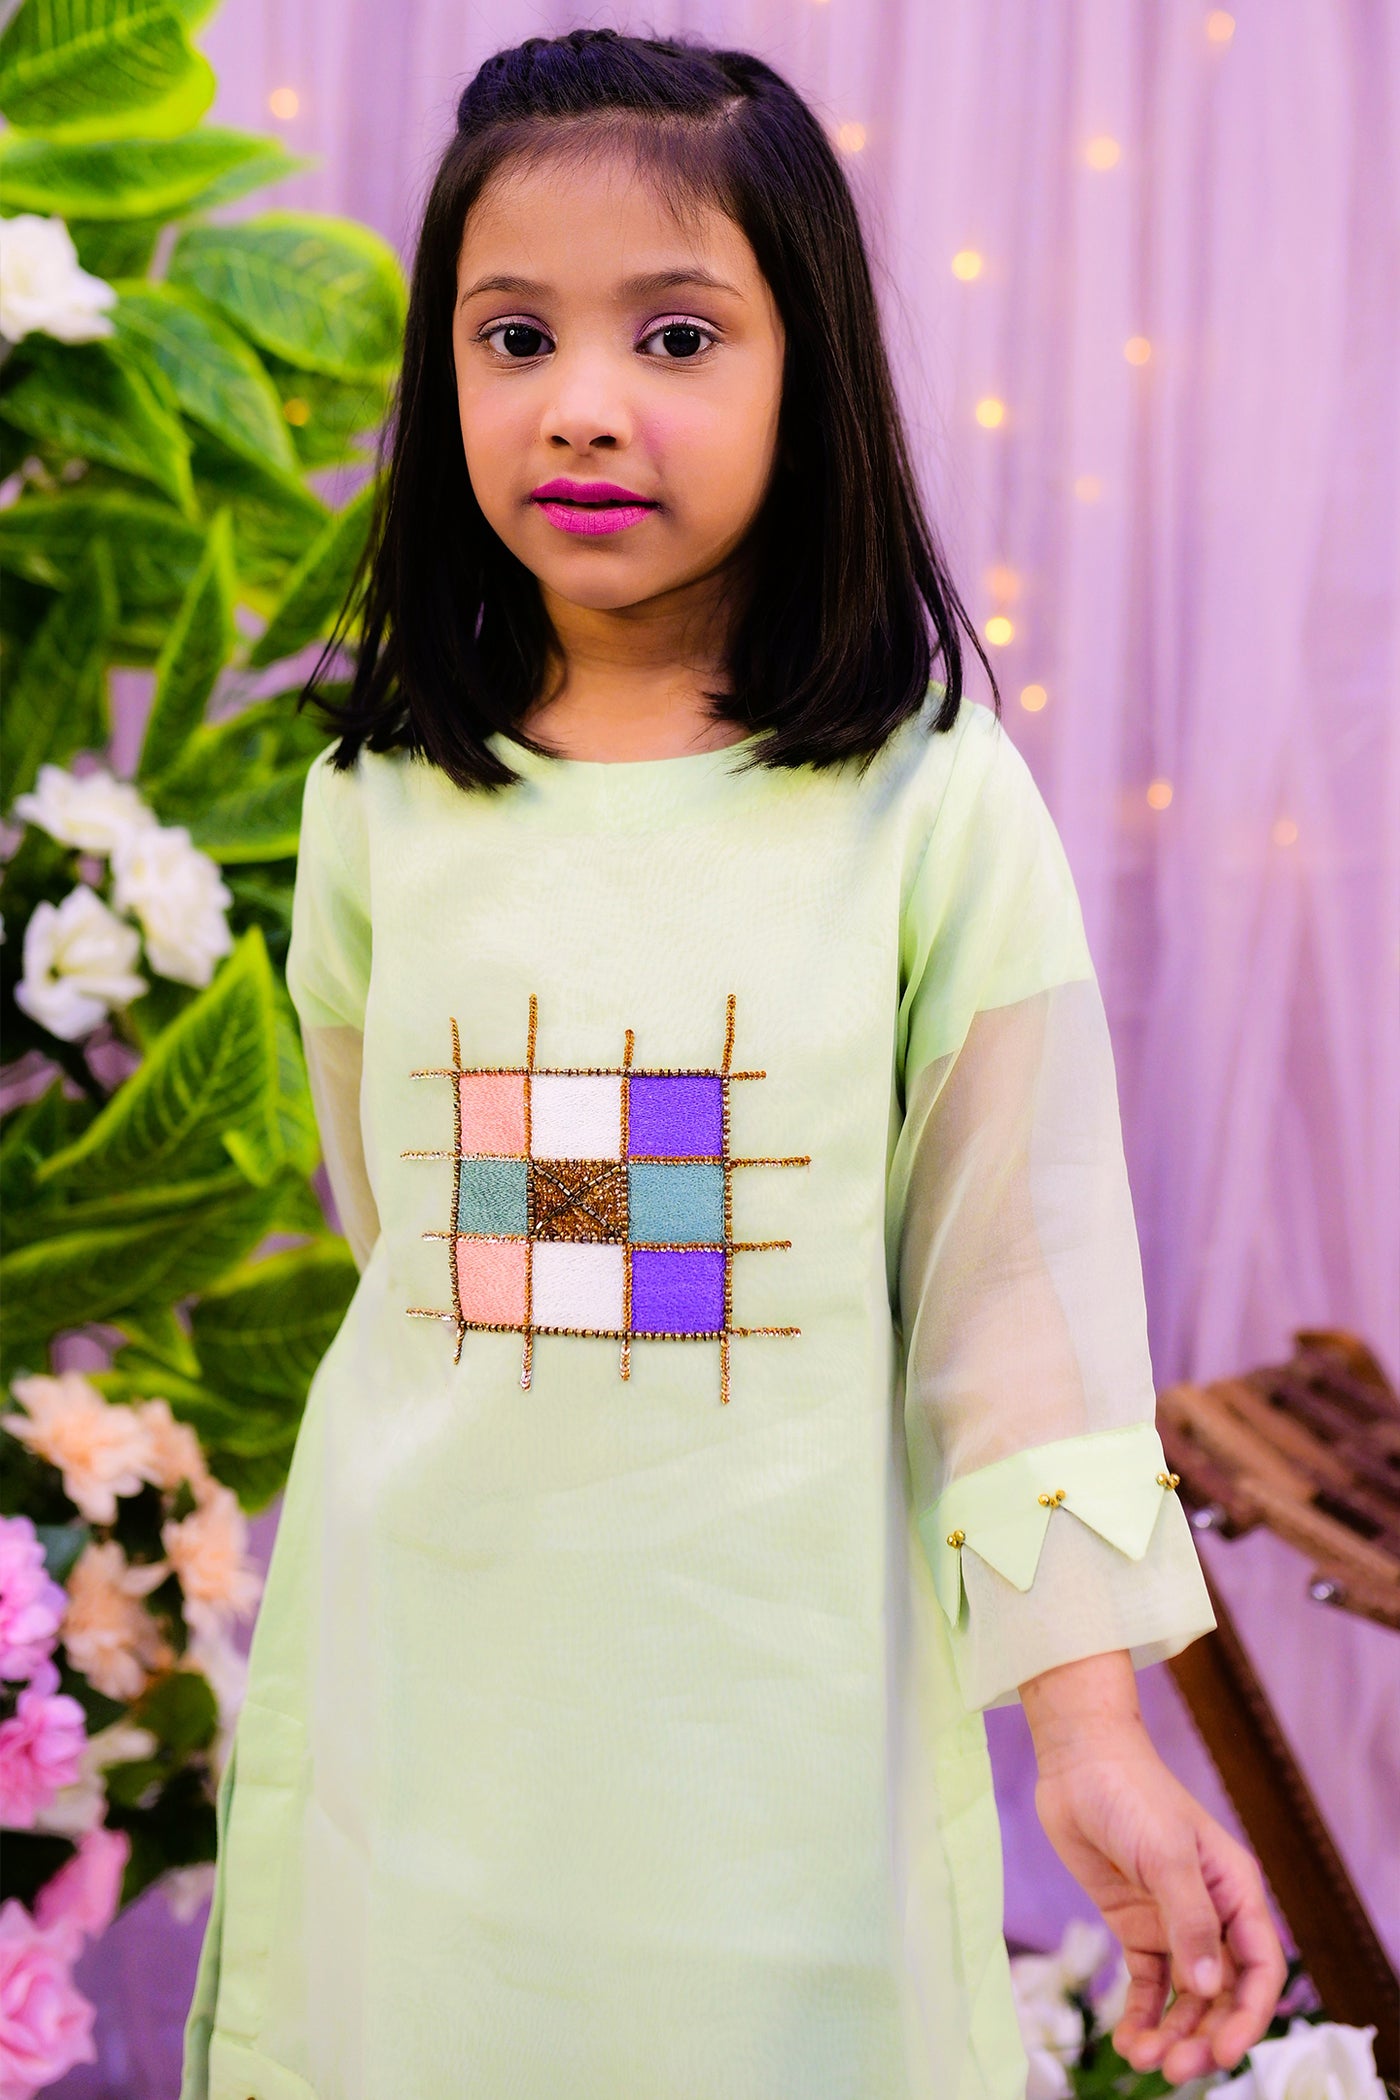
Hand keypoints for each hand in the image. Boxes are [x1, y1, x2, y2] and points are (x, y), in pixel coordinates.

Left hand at [1021, 1651, 1285, 2085]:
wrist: (1079, 1762)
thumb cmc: (1133, 1793)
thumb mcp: (1167, 1854)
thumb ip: (1189, 1921)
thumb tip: (1209, 1987)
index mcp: (1236, 1892)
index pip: (1260, 1968)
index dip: (1248, 2016)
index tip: (1223, 2051)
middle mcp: (1211, 1913)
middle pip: (1222, 1993)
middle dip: (1204, 2035)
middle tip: (1176, 2069)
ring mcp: (1171, 1922)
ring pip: (1185, 1996)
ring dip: (1172, 2031)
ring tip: (1146, 2060)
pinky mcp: (1134, 1925)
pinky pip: (1147, 1982)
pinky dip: (1142, 2013)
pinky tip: (1129, 2039)